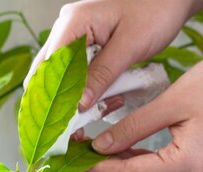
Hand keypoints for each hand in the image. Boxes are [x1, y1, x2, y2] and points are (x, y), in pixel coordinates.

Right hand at [25, 0, 202, 108]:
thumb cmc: (155, 11)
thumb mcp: (130, 46)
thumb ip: (102, 74)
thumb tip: (79, 104)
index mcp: (72, 24)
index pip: (48, 68)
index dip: (50, 98)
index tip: (61, 124)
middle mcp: (66, 30)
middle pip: (46, 76)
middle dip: (58, 104)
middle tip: (73, 129)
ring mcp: (73, 39)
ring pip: (59, 80)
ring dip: (73, 101)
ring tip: (90, 117)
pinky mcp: (83, 49)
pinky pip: (76, 77)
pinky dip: (85, 94)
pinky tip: (100, 103)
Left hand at [84, 51, 202, 171]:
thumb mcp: (172, 101)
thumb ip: (133, 126)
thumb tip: (100, 146)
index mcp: (186, 164)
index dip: (98, 169)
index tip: (72, 165)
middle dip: (104, 166)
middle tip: (73, 157)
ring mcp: (194, 171)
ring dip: (117, 162)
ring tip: (87, 152)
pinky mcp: (194, 163)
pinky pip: (156, 165)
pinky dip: (134, 157)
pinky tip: (115, 150)